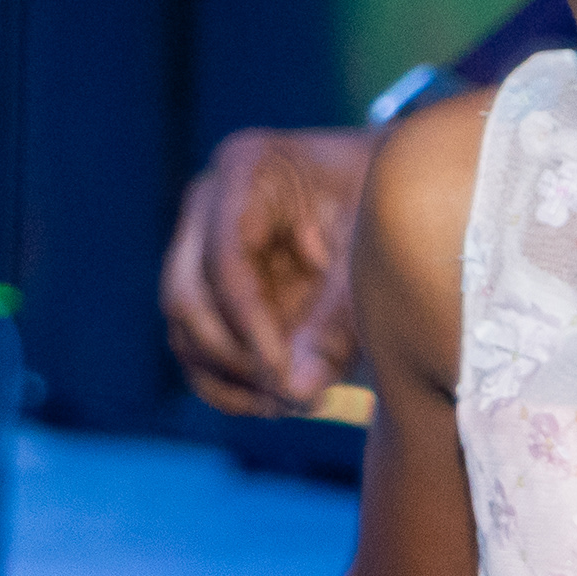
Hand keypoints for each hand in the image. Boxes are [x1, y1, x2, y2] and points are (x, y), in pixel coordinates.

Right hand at [161, 124, 377, 414]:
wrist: (391, 190)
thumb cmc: (386, 209)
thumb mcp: (371, 259)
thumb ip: (338, 323)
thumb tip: (296, 393)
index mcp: (247, 169)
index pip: (225, 259)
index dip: (249, 326)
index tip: (284, 377)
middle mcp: (209, 204)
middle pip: (187, 296)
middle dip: (234, 358)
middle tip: (289, 399)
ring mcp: (200, 244)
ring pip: (185, 328)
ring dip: (229, 379)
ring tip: (291, 405)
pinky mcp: (209, 286)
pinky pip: (197, 345)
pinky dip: (230, 382)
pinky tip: (277, 403)